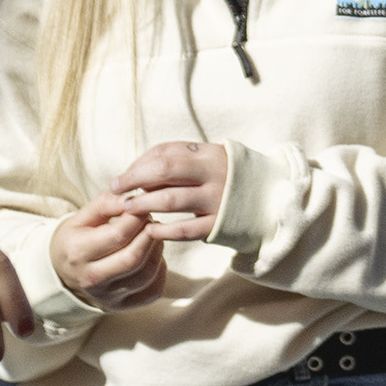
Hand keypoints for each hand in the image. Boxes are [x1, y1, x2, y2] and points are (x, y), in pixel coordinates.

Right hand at [50, 202, 172, 308]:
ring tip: (152, 235)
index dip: (138, 216)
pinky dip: (160, 271)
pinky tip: (152, 256)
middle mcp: (90, 279)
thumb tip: (133, 198)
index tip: (143, 205)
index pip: (118, 235)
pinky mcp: (120, 306)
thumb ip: (107, 202)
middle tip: (151, 220)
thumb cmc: (77, 237)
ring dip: (157, 250)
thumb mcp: (84, 215)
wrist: (61, 271)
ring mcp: (106, 297)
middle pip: (134, 258)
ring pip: (146, 274)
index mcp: (78, 252)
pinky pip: (152, 291)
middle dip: (150, 234)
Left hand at [92, 140, 230, 244]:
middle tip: (116, 192)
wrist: (269, 199)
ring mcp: (217, 200)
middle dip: (134, 181)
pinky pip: (184, 230)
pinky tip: (149, 231)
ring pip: (170, 201)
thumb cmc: (226, 176)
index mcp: (209, 154)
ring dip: (143, 205)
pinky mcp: (219, 224)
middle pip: (165, 171)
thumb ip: (177, 159)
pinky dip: (163, 231)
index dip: (138, 166)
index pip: (165, 154)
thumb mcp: (208, 159)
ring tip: (126, 210)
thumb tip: (135, 170)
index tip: (121, 179)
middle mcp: (214, 174)